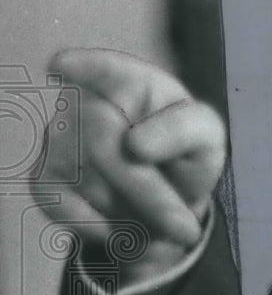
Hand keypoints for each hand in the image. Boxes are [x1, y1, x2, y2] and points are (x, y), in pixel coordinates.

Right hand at [30, 49, 226, 281]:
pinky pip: (63, 207)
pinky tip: (122, 222)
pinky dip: (100, 227)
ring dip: (132, 212)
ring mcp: (58, 138)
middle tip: (185, 227)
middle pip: (103, 143)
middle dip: (149, 193)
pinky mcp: (42, 176)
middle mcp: (86, 102)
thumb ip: (185, 131)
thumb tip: (134, 144)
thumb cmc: (185, 157)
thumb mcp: (206, 140)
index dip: (85, 67)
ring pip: (87, 182)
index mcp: (132, 83)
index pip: (106, 69)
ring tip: (160, 218)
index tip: (64, 67)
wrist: (165, 208)